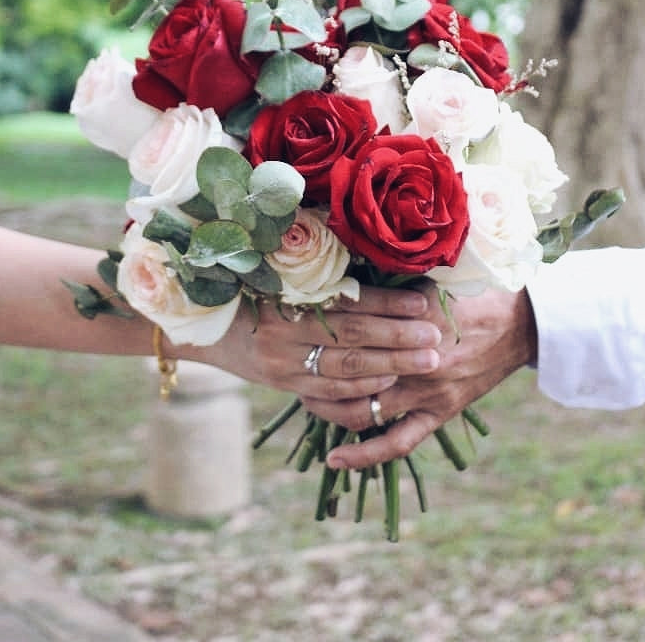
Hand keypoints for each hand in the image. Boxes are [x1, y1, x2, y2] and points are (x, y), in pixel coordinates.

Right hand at [194, 285, 441, 401]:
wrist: (208, 326)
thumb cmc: (255, 286)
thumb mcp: (280, 269)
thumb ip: (322, 266)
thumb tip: (373, 248)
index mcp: (286, 293)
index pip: (348, 301)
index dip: (387, 302)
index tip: (422, 302)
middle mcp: (284, 331)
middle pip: (352, 337)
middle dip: (399, 338)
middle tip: (436, 337)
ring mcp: (284, 363)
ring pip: (346, 370)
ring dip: (391, 366)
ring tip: (428, 361)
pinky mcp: (286, 386)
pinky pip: (329, 395)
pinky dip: (362, 393)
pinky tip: (391, 387)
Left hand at [301, 284, 536, 467]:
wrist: (519, 324)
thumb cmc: (473, 293)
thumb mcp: (434, 277)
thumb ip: (392, 282)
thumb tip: (345, 267)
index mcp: (414, 319)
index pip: (355, 328)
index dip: (322, 329)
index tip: (295, 324)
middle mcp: (417, 358)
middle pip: (353, 371)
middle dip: (317, 370)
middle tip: (290, 365)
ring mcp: (428, 391)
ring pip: (366, 408)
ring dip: (331, 409)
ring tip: (305, 402)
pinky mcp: (439, 413)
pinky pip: (398, 442)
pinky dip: (365, 455)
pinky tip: (336, 459)